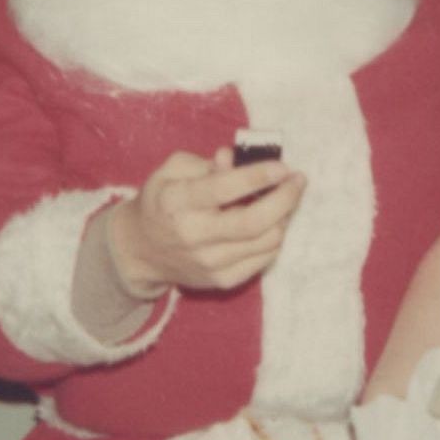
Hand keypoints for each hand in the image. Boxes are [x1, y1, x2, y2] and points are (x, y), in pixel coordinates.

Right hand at [108, 149, 304, 296]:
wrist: (141, 250)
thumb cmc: (162, 200)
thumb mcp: (173, 170)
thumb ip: (205, 162)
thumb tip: (232, 158)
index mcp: (177, 202)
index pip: (223, 189)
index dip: (258, 176)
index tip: (282, 166)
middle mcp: (193, 236)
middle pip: (253, 222)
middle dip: (285, 199)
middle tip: (298, 180)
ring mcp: (209, 263)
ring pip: (265, 242)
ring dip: (284, 216)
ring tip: (286, 197)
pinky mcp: (221, 280)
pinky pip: (263, 259)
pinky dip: (274, 237)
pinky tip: (272, 221)